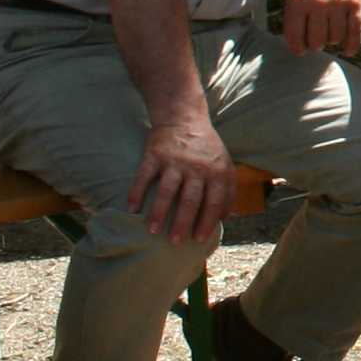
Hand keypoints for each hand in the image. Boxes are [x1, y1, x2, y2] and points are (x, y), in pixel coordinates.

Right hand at [132, 110, 236, 242]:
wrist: (184, 117)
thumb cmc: (206, 149)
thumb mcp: (225, 165)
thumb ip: (228, 190)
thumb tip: (225, 219)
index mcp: (217, 171)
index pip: (214, 202)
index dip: (207, 222)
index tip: (198, 240)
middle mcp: (197, 167)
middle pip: (190, 200)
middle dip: (182, 224)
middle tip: (174, 243)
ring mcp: (175, 161)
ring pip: (167, 191)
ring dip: (159, 213)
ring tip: (152, 231)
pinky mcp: (155, 155)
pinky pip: (144, 176)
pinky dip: (137, 193)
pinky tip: (132, 209)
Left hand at [281, 0, 360, 55]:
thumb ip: (292, 12)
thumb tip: (296, 41)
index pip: (295, 36)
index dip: (297, 48)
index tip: (300, 50)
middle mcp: (318, 2)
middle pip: (317, 41)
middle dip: (315, 44)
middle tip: (315, 40)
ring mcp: (338, 3)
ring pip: (335, 38)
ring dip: (331, 40)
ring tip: (329, 33)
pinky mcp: (356, 3)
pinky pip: (355, 32)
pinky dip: (351, 46)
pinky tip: (347, 50)